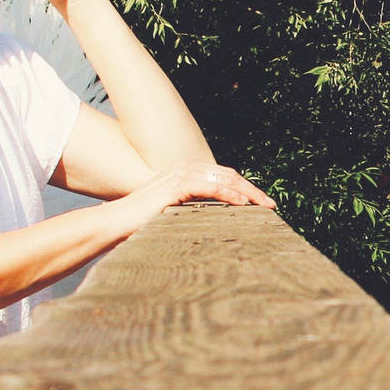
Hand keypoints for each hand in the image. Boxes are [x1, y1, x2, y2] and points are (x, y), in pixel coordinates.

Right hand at [133, 162, 275, 216]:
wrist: (118, 222)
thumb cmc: (144, 221)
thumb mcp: (176, 212)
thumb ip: (195, 208)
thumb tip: (218, 219)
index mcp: (188, 172)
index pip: (225, 176)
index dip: (246, 188)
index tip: (263, 204)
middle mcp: (187, 167)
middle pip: (230, 175)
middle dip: (253, 190)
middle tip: (271, 206)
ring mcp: (182, 173)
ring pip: (225, 179)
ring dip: (248, 193)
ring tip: (263, 207)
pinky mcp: (178, 184)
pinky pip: (212, 187)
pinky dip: (230, 195)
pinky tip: (243, 205)